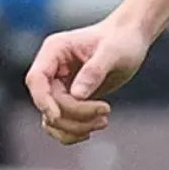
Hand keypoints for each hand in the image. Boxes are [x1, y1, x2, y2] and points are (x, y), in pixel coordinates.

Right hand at [23, 17, 151, 143]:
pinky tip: (97, 124)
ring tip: (103, 121)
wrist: (132, 39)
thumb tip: (76, 95)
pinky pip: (62, 122)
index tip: (58, 116)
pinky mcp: (69, 98)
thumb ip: (94, 72)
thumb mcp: (113, 52)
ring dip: (75, 127)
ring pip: (52, 118)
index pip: (36, 79)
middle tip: (105, 111)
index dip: (43, 100)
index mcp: (55, 50)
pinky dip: (75, 130)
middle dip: (74, 114)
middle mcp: (52, 68)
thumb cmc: (123, 39)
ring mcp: (59, 84)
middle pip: (48, 103)